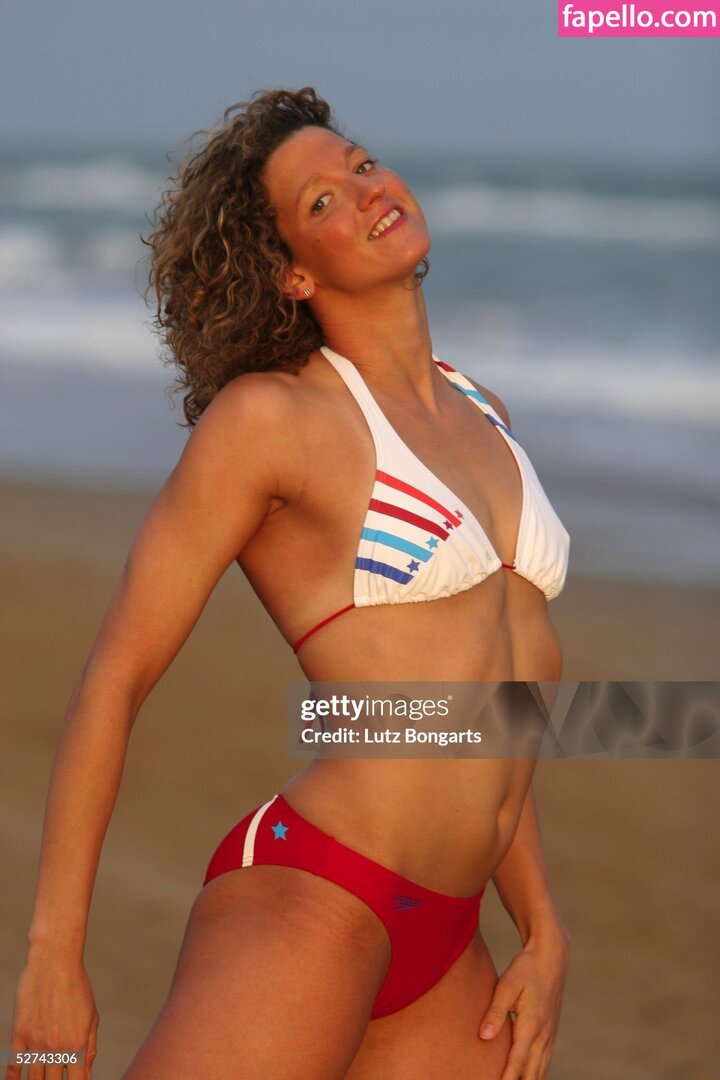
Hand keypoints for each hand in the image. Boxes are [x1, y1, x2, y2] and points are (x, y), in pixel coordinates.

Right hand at [6, 956, 98, 1079]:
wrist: (55, 962)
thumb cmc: (77, 987)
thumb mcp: (92, 1016)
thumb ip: (89, 1047)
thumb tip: (87, 1073)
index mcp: (77, 1043)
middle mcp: (56, 1047)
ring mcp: (36, 1041)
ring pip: (34, 1078)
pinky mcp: (20, 1033)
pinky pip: (14, 1063)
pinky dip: (14, 1078)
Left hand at [478, 928, 569, 1079]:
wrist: (551, 957)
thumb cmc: (526, 969)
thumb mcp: (507, 985)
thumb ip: (495, 1011)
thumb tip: (484, 1036)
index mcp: (531, 1024)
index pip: (518, 1060)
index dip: (508, 1078)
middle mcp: (543, 1033)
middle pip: (531, 1071)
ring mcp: (550, 1033)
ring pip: (541, 1068)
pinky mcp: (551, 1030)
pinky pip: (545, 1059)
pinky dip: (537, 1073)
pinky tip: (530, 1077)